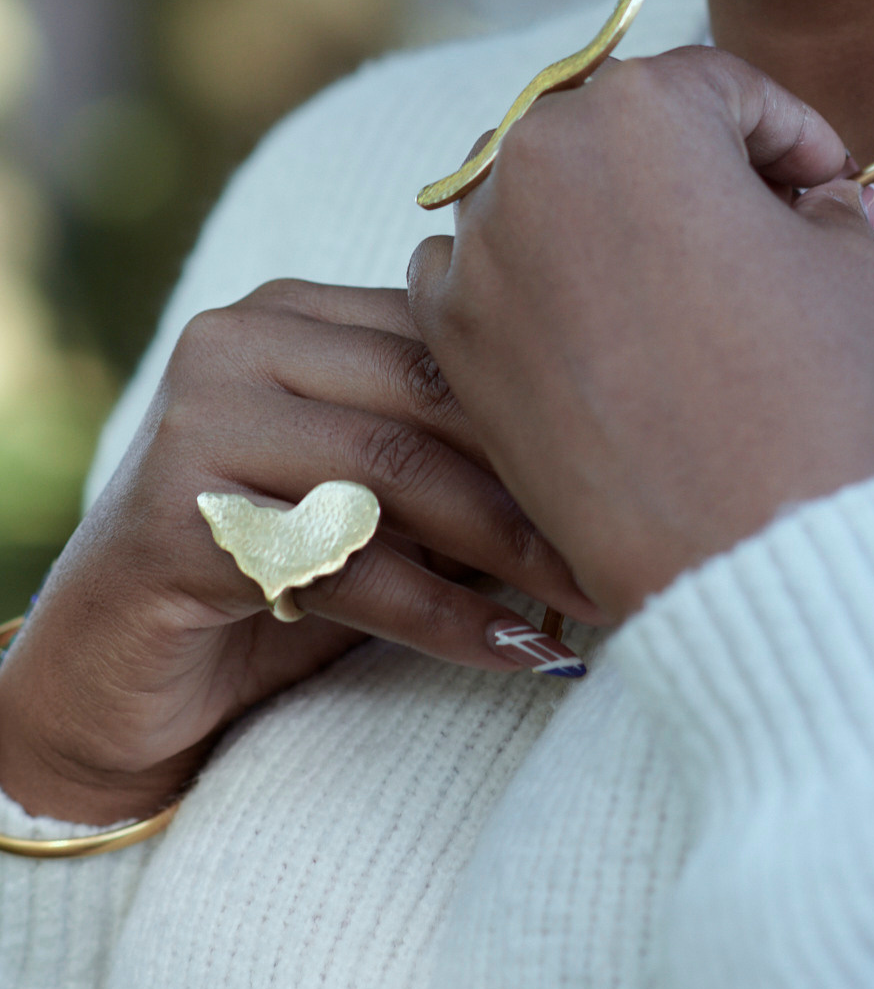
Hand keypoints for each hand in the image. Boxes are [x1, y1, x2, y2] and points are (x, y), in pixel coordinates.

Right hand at [0, 282, 593, 824]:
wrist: (110, 679)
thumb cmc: (272, 580)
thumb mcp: (375, 498)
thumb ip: (456, 456)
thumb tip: (614, 456)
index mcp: (296, 309)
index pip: (448, 334)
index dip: (548, 401)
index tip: (648, 459)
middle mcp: (239, 337)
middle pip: (430, 392)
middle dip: (541, 473)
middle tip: (638, 538)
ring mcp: (198, 416)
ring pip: (394, 469)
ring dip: (509, 547)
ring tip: (593, 599)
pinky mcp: (174, 514)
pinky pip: (344, 562)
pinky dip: (443, 615)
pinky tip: (516, 653)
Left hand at [407, 49, 873, 620]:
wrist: (729, 534)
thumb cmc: (804, 387)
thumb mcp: (855, 264)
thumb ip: (830, 203)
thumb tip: (819, 196)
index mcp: (645, 108)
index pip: (723, 86)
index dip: (787, 133)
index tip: (818, 184)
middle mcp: (542, 151)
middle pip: (621, 122)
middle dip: (689, 160)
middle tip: (750, 218)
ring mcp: (481, 237)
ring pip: (537, 180)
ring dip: (598, 207)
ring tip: (665, 268)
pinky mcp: (449, 320)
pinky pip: (475, 260)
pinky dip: (524, 272)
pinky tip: (590, 315)